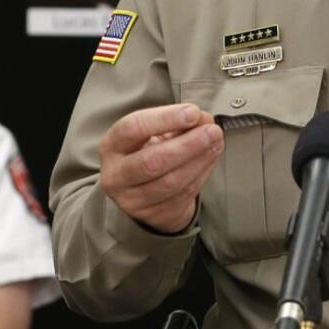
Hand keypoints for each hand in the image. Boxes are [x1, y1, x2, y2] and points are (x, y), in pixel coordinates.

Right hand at [99, 103, 223, 233]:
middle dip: (187, 144)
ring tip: (216, 143)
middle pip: (152, 161)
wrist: (143, 194)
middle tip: (213, 131)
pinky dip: (201, 174)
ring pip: (170, 182)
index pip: (133, 128)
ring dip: (199, 160)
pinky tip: (211, 158)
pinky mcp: (153, 215)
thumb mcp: (155, 134)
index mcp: (112, 146)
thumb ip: (178, 123)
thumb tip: (204, 119)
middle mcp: (116, 175)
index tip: (193, 112)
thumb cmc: (148, 153)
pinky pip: (183, 195)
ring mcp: (132, 200)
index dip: (165, 119)